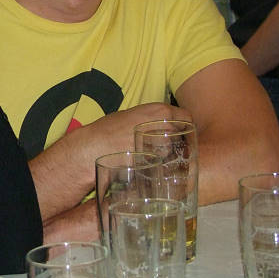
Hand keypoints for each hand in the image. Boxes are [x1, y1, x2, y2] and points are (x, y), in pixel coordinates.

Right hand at [77, 103, 191, 165]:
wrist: (92, 148)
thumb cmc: (107, 130)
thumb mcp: (130, 115)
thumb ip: (149, 118)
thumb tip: (162, 123)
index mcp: (159, 111)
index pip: (186, 117)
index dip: (183, 125)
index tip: (179, 132)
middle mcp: (163, 126)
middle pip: (181, 136)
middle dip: (176, 141)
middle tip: (164, 146)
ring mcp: (161, 146)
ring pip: (173, 152)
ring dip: (167, 155)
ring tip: (151, 156)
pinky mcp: (155, 163)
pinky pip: (162, 165)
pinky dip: (158, 166)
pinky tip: (146, 165)